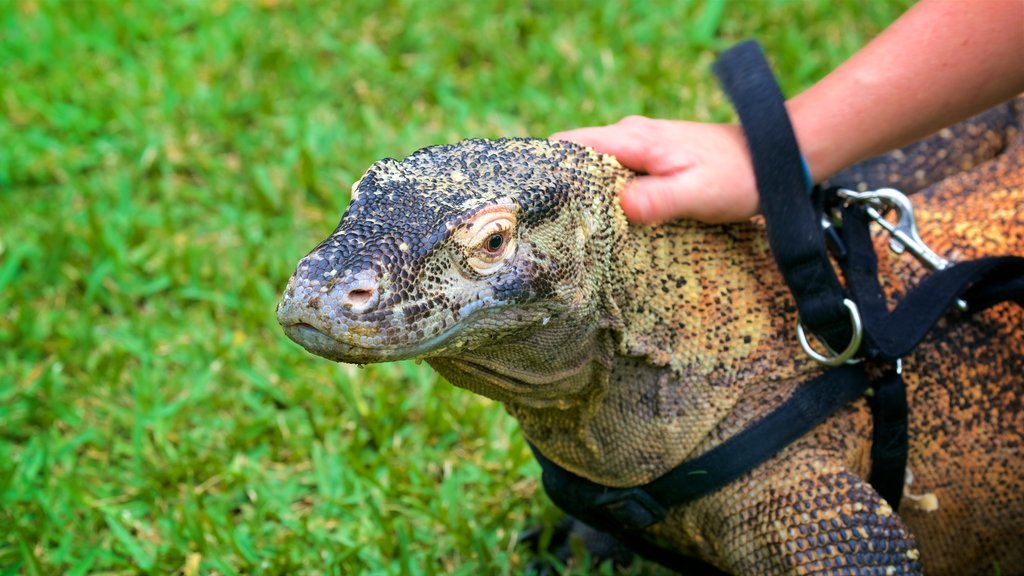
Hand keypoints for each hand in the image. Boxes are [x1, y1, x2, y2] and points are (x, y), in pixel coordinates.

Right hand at [551, 116, 757, 223]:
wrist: (774, 158)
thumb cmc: (738, 177)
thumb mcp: (696, 194)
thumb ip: (655, 200)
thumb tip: (617, 208)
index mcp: (633, 138)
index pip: (569, 144)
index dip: (551, 171)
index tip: (544, 205)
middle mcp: (630, 135)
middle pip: (577, 158)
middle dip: (566, 189)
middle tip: (561, 229)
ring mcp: (640, 146)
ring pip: (595, 168)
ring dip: (588, 196)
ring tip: (583, 231)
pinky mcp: (651, 158)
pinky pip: (615, 174)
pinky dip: (609, 196)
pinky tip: (613, 222)